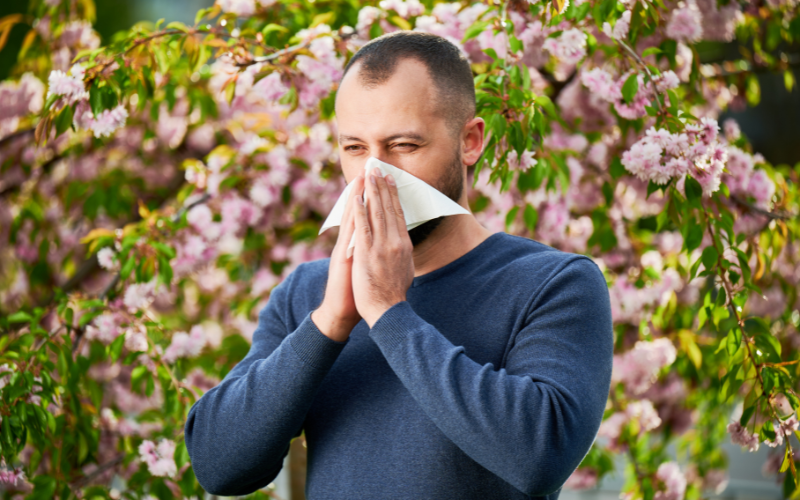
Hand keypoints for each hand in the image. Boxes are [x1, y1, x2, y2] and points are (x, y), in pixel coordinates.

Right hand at [311, 174, 364, 341]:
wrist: (341, 311)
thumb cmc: (357, 293)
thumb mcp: (365, 269)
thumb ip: (371, 254)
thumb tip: (384, 245)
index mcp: (357, 246)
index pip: (365, 216)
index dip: (371, 197)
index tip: (378, 179)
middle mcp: (350, 243)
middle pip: (359, 211)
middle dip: (365, 189)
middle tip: (371, 168)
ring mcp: (346, 248)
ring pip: (353, 216)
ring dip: (357, 195)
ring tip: (363, 176)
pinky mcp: (344, 256)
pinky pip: (351, 231)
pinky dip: (353, 215)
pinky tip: (357, 200)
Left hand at [352, 168, 414, 326]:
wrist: (387, 310)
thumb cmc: (394, 294)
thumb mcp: (405, 269)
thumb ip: (401, 253)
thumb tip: (402, 243)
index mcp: (404, 245)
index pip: (399, 213)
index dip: (394, 195)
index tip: (390, 180)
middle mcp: (395, 242)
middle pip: (388, 208)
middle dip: (382, 186)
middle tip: (378, 168)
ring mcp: (381, 246)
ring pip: (376, 212)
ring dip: (371, 192)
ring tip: (368, 175)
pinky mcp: (366, 253)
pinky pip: (363, 227)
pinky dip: (360, 211)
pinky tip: (357, 197)